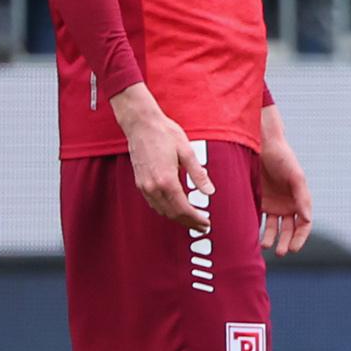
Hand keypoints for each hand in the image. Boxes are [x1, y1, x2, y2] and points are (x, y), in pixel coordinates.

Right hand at [112, 86, 211, 231]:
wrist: (141, 124)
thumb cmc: (165, 134)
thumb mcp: (187, 152)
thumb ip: (198, 174)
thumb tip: (210, 191)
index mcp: (166, 180)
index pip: (183, 208)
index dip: (195, 219)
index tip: (206, 223)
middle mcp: (152, 186)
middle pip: (172, 213)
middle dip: (188, 222)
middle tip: (203, 226)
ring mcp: (144, 185)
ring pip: (161, 211)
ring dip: (177, 218)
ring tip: (192, 220)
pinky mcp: (139, 182)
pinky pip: (153, 203)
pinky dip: (166, 210)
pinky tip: (176, 208)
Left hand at [255, 109, 311, 252]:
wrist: (261, 144)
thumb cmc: (282, 157)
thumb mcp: (296, 176)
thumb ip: (302, 197)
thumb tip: (307, 219)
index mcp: (300, 199)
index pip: (304, 224)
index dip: (300, 237)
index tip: (294, 247)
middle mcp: (288, 204)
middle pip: (289, 229)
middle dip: (286, 242)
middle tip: (281, 252)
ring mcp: (272, 204)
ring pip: (274, 227)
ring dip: (271, 238)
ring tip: (266, 246)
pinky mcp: (257, 201)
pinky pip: (258, 219)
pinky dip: (257, 229)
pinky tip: (253, 237)